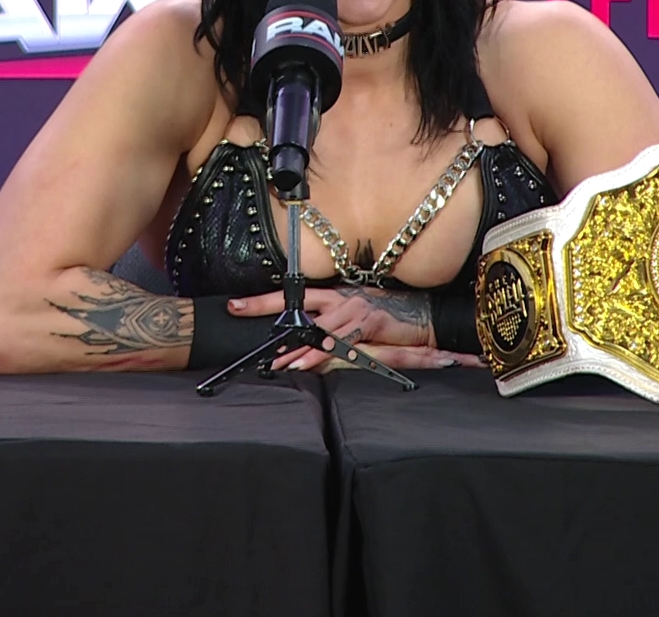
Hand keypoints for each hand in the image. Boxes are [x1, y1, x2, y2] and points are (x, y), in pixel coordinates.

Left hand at [228, 286, 484, 371]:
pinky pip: (340, 340)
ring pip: (318, 329)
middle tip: (240, 316)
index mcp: (334, 295)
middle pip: (298, 305)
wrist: (423, 319)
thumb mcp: (353, 329)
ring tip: (279, 363)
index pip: (294, 298)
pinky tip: (308, 364)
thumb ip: (328, 340)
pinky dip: (323, 354)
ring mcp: (355, 306)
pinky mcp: (370, 320)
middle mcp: (341, 297)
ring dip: (298, 349)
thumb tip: (302, 356)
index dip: (263, 301)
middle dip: (266, 309)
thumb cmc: (386, 323)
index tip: (235, 306)